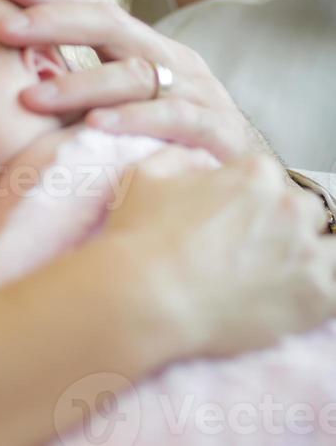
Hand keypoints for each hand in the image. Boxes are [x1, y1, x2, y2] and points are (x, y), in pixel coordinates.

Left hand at [0, 0, 268, 162]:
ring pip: (132, 74)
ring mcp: (196, 91)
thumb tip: (12, 77)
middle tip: (3, 27)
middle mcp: (171, 59)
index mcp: (146, 47)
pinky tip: (93, 127)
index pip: (96, 6)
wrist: (250, 180)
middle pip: (108, 25)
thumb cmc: (174, 140)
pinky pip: (170, 118)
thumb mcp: (129, 104)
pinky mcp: (214, 130)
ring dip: (77, 84)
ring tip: (29, 99)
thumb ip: (85, 87)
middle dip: (52, 22)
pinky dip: (130, 120)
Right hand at [106, 149, 335, 356]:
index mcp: (255, 173)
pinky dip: (318, 295)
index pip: (270, 179)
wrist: (146, 298)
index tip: (235, 220)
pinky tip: (291, 300)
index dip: (251, 200)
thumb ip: (180, 158)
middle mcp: (289, 206)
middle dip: (283, 226)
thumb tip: (197, 161)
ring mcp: (306, 253)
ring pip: (328, 250)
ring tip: (276, 276)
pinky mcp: (316, 299)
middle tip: (252, 249)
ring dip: (308, 258)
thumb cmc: (141, 236)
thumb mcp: (146, 174)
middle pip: (304, 211)